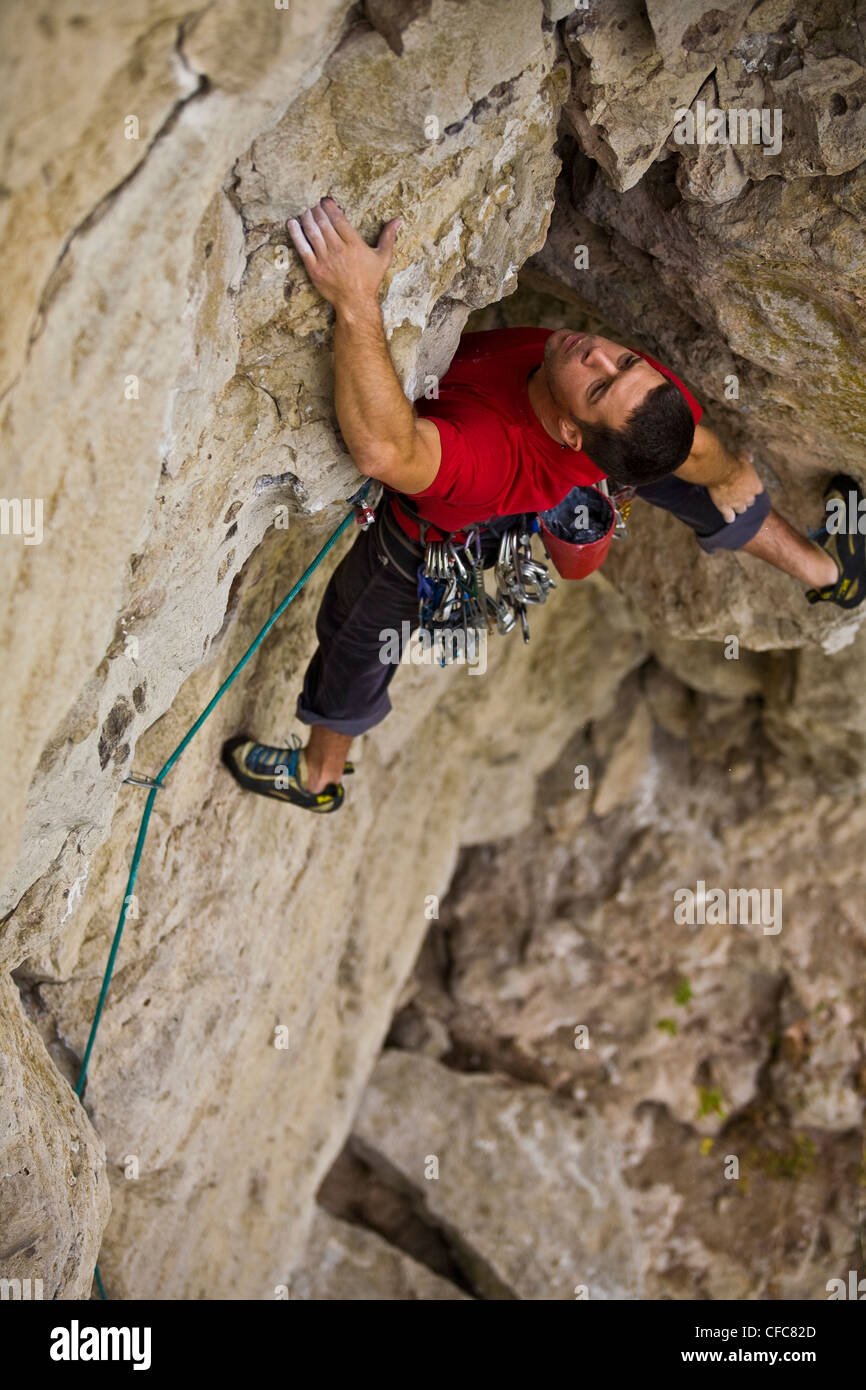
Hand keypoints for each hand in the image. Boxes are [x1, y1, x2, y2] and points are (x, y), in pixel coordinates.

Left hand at [287, 197, 400, 313]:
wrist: (355, 302)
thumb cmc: (370, 280)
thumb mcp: (383, 258)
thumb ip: (388, 237)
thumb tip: (398, 220)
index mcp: (354, 244)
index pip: (339, 218)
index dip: (330, 206)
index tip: (325, 200)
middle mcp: (338, 249)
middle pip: (323, 223)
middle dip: (317, 211)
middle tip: (314, 206)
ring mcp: (325, 259)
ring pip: (312, 232)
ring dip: (307, 218)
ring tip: (306, 212)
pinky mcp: (314, 268)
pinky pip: (302, 247)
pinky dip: (296, 234)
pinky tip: (292, 223)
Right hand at [708, 450, 764, 523]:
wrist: (720, 470)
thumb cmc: (733, 461)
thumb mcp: (743, 455)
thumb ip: (748, 458)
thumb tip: (750, 458)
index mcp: (756, 485)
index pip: (759, 490)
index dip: (753, 488)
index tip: (749, 486)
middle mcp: (748, 496)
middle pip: (750, 502)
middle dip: (746, 499)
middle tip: (739, 495)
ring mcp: (737, 503)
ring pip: (741, 510)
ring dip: (738, 508)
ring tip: (733, 505)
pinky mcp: (725, 508)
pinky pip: (729, 517)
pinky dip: (729, 517)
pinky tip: (727, 517)